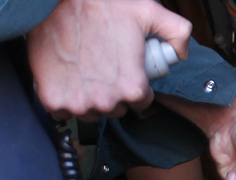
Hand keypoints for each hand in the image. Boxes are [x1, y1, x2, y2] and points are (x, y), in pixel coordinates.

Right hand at [27, 0, 191, 121]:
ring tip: (84, 69)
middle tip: (103, 66)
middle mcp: (107, 101)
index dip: (135, 85)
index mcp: (133, 87)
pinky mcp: (53, 99)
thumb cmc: (101, 4)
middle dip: (113, 92)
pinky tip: (67, 78)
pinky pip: (63, 112)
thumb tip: (182, 53)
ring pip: (91, 112)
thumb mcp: (149, 12)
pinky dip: (64, 99)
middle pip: (117, 110)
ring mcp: (78, 103)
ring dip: (89, 97)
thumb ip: (176, 33)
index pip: (141, 102)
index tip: (125, 70)